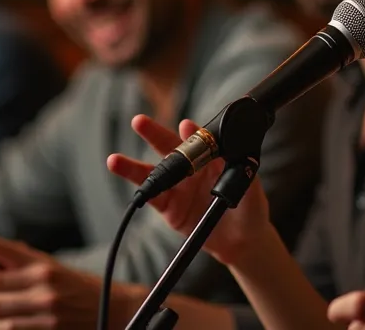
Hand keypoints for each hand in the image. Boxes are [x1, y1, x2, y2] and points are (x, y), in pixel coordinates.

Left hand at [0, 230, 99, 328]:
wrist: (110, 306)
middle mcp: (40, 278)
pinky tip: (14, 322)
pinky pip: (5, 329)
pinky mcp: (48, 328)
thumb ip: (12, 263)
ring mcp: (44, 304)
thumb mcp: (45, 265)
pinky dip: (2, 327)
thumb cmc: (69, 285)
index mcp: (36, 258)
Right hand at [106, 115, 270, 265]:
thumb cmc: (250, 209)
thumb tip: (231, 146)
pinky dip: (139, 192)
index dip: (191, 133)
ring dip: (133, 166)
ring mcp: (179, 187)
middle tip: (139, 122)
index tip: (186, 127)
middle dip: (154, 134)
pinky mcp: (169, 208)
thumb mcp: (250, 186)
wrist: (242, 242)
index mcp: (211, 158)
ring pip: (154, 173)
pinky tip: (123, 184)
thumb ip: (241, 167)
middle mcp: (192, 169)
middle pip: (170, 148)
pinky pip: (152, 198)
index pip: (199, 141)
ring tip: (114, 160)